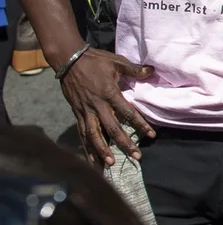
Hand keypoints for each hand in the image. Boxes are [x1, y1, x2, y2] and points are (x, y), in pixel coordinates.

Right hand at [60, 49, 154, 165]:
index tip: (151, 135)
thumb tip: (151, 71)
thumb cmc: (95, 60)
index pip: (127, 112)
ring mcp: (85, 111)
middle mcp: (97, 105)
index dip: (140, 124)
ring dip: (102, 150)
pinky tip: (91, 159)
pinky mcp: (76, 113)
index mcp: (109, 93)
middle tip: (136, 156)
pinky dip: (86, 146)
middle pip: (112, 128)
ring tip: (111, 164)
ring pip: (94, 135)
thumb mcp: (117, 61)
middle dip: (124, 143)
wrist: (69, 61)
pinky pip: (82, 132)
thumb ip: (134, 69)